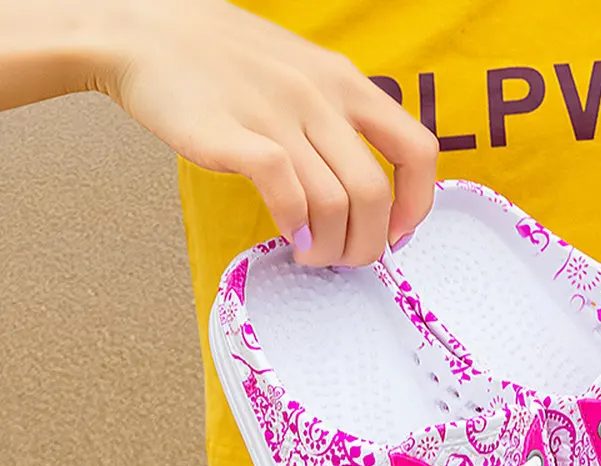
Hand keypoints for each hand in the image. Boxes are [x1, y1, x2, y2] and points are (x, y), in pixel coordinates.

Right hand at [99, 0, 437, 265]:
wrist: (142, 30)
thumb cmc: (222, 60)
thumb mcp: (302, 72)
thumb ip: (339, 121)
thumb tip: (368, 189)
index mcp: (345, 82)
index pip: (417, 150)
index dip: (417, 204)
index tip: (398, 233)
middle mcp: (320, 98)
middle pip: (374, 194)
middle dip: (367, 244)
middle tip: (345, 258)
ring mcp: (278, 116)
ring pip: (335, 205)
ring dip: (329, 247)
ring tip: (311, 253)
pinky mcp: (234, 137)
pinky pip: (287, 195)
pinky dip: (296, 228)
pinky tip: (289, 236)